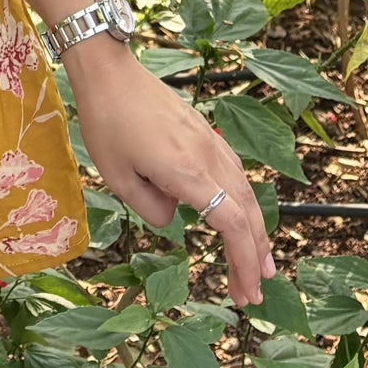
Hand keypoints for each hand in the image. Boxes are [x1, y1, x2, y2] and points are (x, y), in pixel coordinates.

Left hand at [64, 35, 274, 308]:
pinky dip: (244, 200)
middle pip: (246, 212)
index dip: (243, 261)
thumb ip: (150, 208)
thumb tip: (173, 217)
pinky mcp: (204, 132)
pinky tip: (243, 213)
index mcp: (188, 173)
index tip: (245, 293)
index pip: (231, 224)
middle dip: (254, 256)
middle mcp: (208, 157)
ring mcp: (210, 141)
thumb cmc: (106, 123)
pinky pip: (234, 172)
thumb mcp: (117, 177)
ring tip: (260, 263)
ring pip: (245, 191)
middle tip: (252, 294)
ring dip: (254, 230)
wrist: (110, 72)